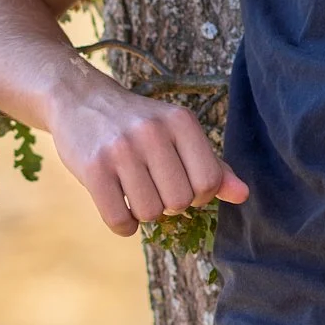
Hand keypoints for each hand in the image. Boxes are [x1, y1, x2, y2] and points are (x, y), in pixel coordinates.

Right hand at [47, 76, 249, 236]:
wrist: (81, 100)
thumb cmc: (139, 124)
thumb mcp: (179, 133)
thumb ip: (213, 165)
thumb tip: (243, 195)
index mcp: (181, 121)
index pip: (210, 181)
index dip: (200, 194)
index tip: (184, 185)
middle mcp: (153, 132)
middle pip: (180, 201)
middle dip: (170, 205)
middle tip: (155, 187)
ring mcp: (121, 149)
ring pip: (150, 213)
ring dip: (144, 213)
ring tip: (135, 191)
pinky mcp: (93, 167)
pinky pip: (119, 220)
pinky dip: (123, 224)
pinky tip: (119, 205)